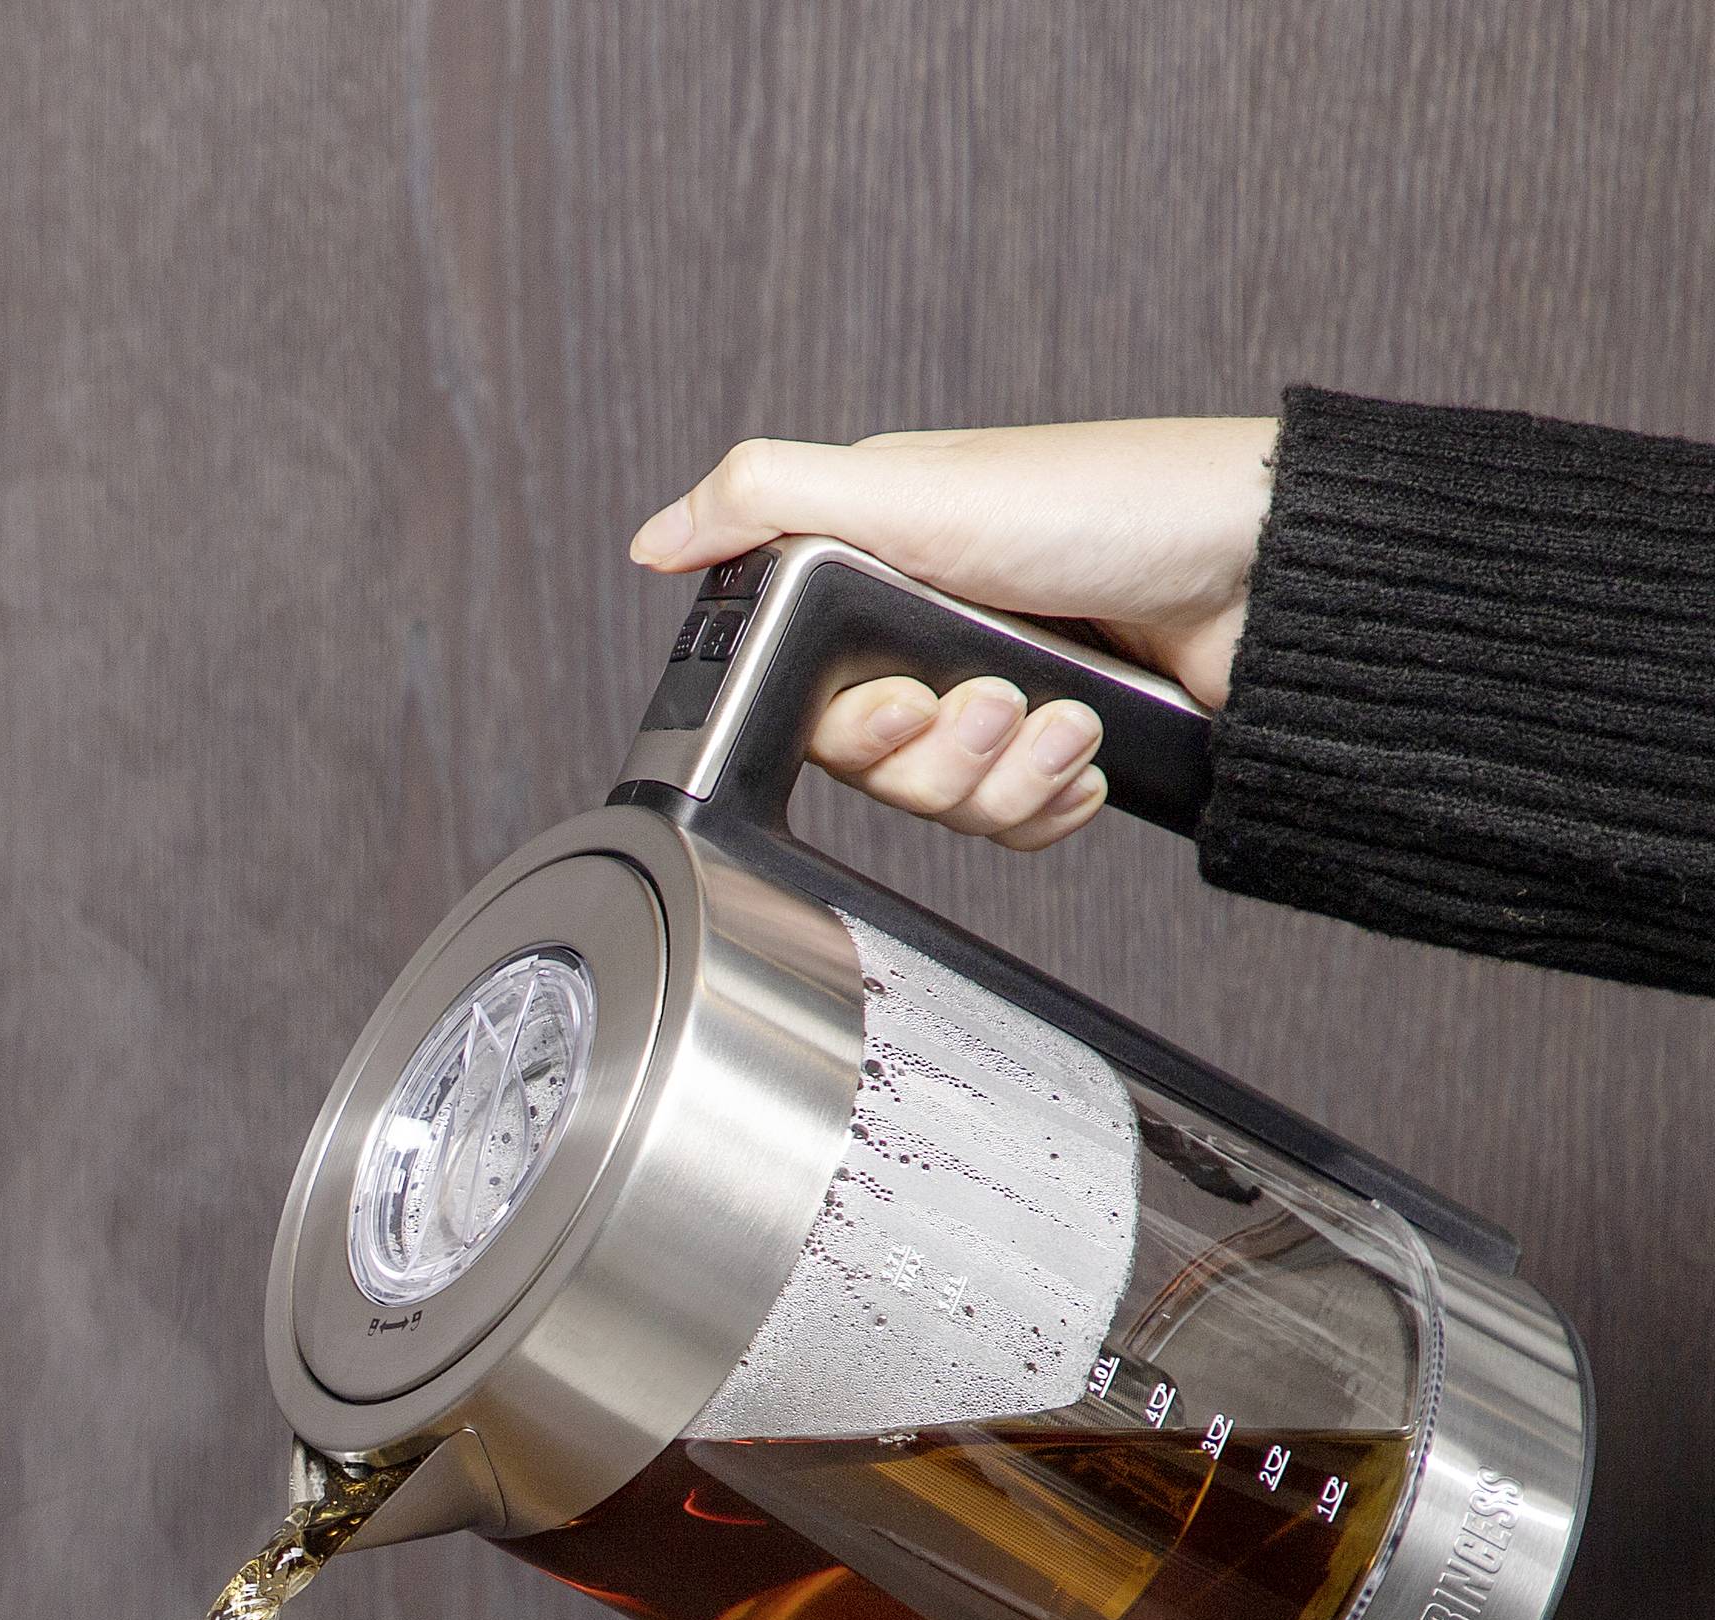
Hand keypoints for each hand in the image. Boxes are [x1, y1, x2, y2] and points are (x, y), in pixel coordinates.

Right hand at [628, 419, 1276, 850]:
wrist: (1262, 575)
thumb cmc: (1106, 505)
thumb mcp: (911, 490)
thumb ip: (769, 500)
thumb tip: (658, 540)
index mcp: (885, 577)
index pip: (810, 701)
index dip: (852, 727)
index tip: (903, 703)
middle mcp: (938, 638)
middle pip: (878, 769)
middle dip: (943, 755)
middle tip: (1000, 701)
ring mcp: (1002, 696)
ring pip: (947, 807)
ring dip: (1007, 778)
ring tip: (1064, 716)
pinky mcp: (1061, 747)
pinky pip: (1015, 827)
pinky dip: (1049, 806)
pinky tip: (1084, 755)